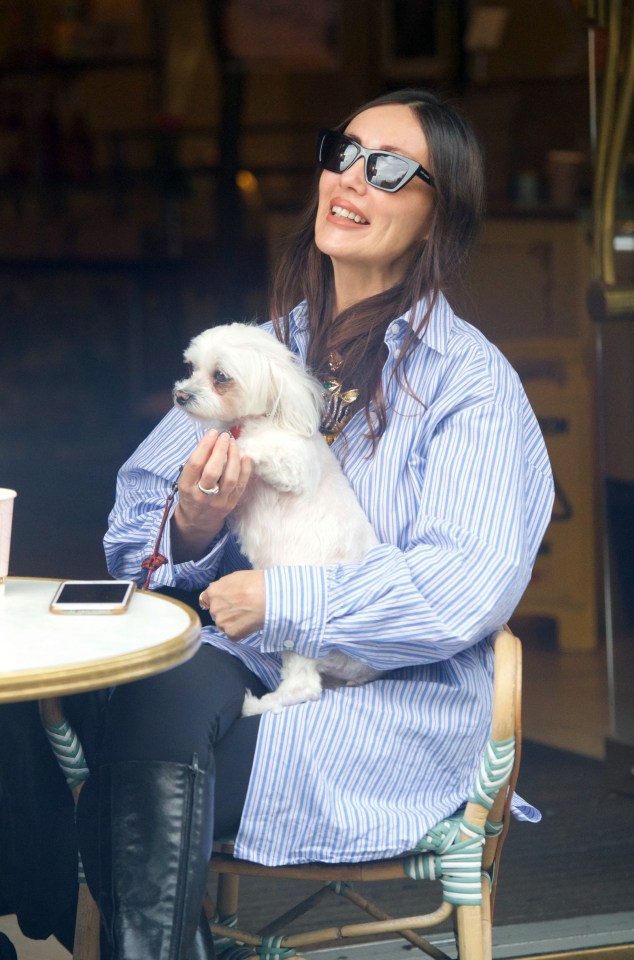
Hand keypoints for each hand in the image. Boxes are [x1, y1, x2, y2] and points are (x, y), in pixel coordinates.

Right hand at [171, 430, 251, 561]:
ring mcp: (218, 501)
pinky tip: (245, 457)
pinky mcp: (231, 504)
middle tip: (225, 436)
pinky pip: (241, 486)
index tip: (213, 433)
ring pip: (229, 478)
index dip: (205, 446)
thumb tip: (214, 438)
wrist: (197, 521)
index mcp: (186, 487)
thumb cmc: (192, 493)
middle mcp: (201, 496)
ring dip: (233, 457)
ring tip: (234, 444)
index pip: (196, 464)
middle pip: (213, 471)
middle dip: (220, 450)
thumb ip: (198, 462)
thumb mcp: (186, 479)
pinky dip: (245, 470)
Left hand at [200, 570, 264, 639]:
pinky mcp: (231, 634)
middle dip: (224, 611)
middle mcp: (213, 609)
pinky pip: (233, 634)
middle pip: (216, 612)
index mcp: (213, 592)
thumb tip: (220, 591)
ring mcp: (221, 623)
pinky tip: (250, 624)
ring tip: (247, 617)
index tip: (225, 602)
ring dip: (232, 622)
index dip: (217, 600)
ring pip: (223, 624)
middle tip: (240, 608)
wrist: (270, 598)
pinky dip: (240, 631)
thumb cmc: (256, 582)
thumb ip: (223, 586)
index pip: (206, 599)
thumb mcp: (235, 577)